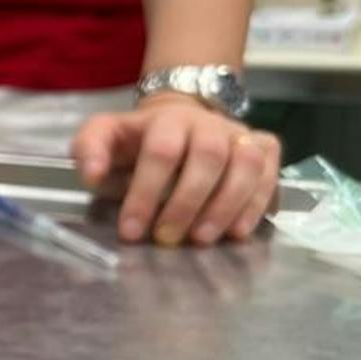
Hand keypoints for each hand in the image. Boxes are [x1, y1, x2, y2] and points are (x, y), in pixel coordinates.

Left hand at [72, 95, 279, 246]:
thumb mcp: (104, 136)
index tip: (131, 230)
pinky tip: (237, 233)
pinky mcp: (263, 147)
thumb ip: (89, 150)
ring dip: (227, 205)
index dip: (146, 192)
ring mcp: (239, 134)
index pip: (161, 152)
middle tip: (167, 239)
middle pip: (208, 156)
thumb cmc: (137, 140)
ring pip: (246, 163)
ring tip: (203, 240)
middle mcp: (208, 123)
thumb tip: (91, 175)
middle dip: (187, 202)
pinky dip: (256, 204)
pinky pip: (270, 172)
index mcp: (166, 119)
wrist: (177, 120)